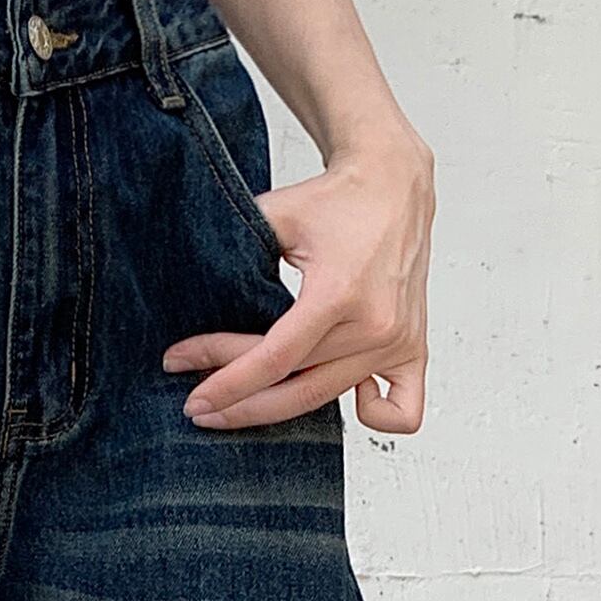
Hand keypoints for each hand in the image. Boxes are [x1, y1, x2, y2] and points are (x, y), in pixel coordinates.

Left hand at [162, 123, 434, 433]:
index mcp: (340, 291)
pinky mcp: (414, 347)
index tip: (190, 388)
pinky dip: (375, 417)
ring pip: (327, 399)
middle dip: (237, 401)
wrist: (394, 184)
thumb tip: (185, 293)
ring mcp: (398, 341)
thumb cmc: (338, 200)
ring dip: (277, 408)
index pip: (275, 357)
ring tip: (238, 404)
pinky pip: (402, 410)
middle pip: (293, 385)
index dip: (226, 381)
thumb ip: (234, 254)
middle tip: (197, 407)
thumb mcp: (276, 215)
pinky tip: (347, 399)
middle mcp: (375, 324)